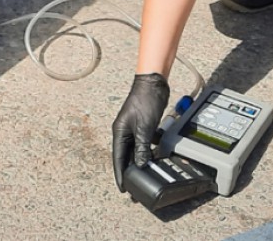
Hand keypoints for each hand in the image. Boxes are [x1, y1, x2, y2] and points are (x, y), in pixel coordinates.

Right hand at [111, 73, 169, 190]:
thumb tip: (141, 165)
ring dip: (140, 162)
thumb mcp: (144, 127)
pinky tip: (154, 159)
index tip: (123, 188)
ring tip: (145, 176)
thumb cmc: (144, 101)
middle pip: (126, 157)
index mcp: (119, 132)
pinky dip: (148, 152)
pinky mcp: (143, 127)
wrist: (153, 84)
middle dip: (131, 171)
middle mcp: (124, 133)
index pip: (119, 158)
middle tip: (136, 187)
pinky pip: (144, 144)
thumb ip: (142, 147)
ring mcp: (134, 130)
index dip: (120, 174)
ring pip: (136, 151)